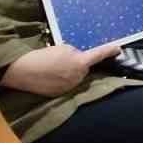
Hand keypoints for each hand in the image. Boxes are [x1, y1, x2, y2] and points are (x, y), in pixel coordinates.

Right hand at [1, 41, 120, 96]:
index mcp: (81, 63)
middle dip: (78, 63)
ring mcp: (70, 87)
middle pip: (85, 68)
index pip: (99, 55)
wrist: (23, 71)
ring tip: (53, 68)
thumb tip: (78, 58)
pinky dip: (61, 80)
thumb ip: (76, 53)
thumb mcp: (63, 48)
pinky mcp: (60, 94)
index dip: (109, 51)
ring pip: (75, 77)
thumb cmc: (43, 57)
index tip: (118, 49)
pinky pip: (65, 85)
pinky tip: (50, 76)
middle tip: (62, 59)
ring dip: (69, 72)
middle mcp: (79, 77)